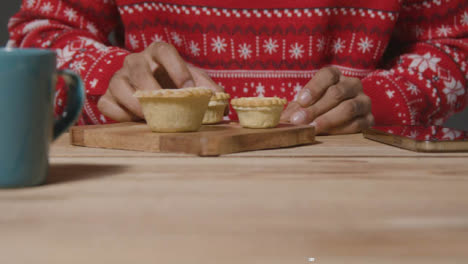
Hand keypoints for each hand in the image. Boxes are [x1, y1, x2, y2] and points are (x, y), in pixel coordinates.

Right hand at [98, 42, 222, 121]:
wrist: (151, 92)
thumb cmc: (174, 85)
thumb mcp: (194, 82)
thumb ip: (208, 89)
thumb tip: (222, 101)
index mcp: (158, 53)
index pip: (164, 50)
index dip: (177, 68)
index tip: (189, 87)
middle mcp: (135, 62)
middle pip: (138, 68)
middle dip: (151, 88)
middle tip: (164, 106)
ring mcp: (119, 77)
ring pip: (117, 85)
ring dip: (133, 103)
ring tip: (149, 117)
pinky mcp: (107, 96)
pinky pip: (106, 103)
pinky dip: (118, 114)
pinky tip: (133, 121)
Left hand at [281, 67, 373, 134]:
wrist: (337, 122)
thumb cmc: (314, 110)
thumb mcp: (303, 107)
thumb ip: (294, 110)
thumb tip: (282, 120)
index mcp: (336, 76)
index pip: (328, 75)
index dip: (314, 87)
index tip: (301, 100)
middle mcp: (352, 85)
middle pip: (337, 93)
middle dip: (316, 108)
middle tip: (299, 120)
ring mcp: (363, 101)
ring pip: (349, 107)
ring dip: (328, 119)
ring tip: (312, 128)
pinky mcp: (368, 119)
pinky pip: (357, 123)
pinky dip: (340, 129)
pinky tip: (327, 134)